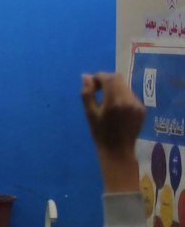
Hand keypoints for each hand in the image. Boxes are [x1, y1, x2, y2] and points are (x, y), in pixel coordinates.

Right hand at [81, 73, 142, 192]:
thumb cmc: (100, 133)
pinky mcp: (141, 109)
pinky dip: (121, 97)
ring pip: (125, 87)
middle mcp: (129, 99)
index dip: (98, 77)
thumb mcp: (89, 114)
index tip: (91, 85)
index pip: (108, 78)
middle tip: (97, 91)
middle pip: (118, 79)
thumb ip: (87, 93)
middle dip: (107, 81)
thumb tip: (85, 76)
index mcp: (114, 101)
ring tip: (106, 102)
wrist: (118, 150)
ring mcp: (137, 104)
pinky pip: (130, 96)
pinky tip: (116, 110)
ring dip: (114, 89)